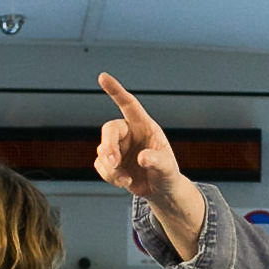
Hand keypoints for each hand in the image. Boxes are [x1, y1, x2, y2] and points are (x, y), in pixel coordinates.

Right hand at [95, 74, 184, 201]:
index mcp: (144, 126)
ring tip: (126, 180)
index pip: (128, 104)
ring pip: (103, 151)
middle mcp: (130, 133)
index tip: (103, 77)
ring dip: (111, 168)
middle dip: (109, 146)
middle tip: (113, 162)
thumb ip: (157, 161)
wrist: (160, 191)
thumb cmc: (167, 174)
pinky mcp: (111, 161)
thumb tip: (142, 158)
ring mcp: (119, 147)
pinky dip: (110, 176)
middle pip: (110, 129)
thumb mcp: (167, 168)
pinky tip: (124, 181)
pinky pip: (100, 165)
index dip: (116, 91)